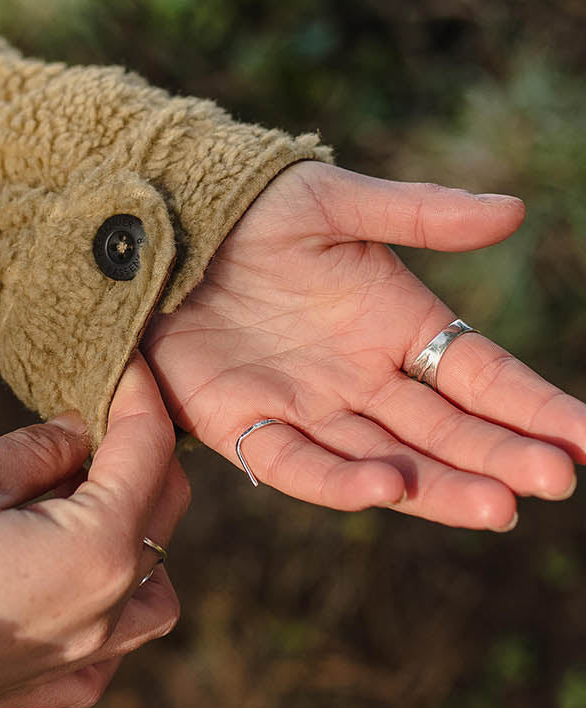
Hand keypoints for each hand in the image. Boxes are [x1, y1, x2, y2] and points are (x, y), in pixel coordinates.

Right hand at [0, 354, 189, 707]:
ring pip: (153, 595)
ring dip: (140, 541)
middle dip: (144, 456)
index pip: (146, 452)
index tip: (126, 361)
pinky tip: (68, 584)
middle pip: (162, 516)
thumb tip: (80, 428)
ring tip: (88, 504)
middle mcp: (105, 611)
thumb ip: (38, 449)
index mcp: (95, 549)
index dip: (139, 395)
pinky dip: (109, 614)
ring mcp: (79, 658)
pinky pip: (108, 652)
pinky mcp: (43, 687)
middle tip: (98, 417)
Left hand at [143, 162, 585, 528]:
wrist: (162, 228)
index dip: (538, 408)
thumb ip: (418, 213)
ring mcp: (309, 407)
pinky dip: (341, 481)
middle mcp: (364, 377)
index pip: (484, 376)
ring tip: (497, 505)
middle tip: (551, 481)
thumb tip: (513, 210)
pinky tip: (387, 488)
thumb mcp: (335, 202)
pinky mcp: (246, 424)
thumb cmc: (253, 209)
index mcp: (399, 324)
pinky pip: (298, 463)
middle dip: (501, 458)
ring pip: (388, 460)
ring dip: (441, 486)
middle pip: (447, 430)